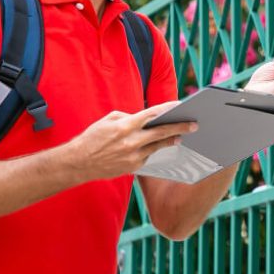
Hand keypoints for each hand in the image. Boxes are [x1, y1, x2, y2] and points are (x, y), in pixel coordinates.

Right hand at [63, 102, 196, 181]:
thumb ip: (128, 117)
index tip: (180, 106)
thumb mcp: (109, 120)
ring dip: (170, 141)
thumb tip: (144, 119)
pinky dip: (151, 151)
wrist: (79, 162)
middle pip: (161, 132)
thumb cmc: (93, 138)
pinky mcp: (133, 167)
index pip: (152, 114)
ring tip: (180, 136)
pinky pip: (147, 157)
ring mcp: (133, 156)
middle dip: (180, 128)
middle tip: (194, 125)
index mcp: (125, 125)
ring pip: (157, 146)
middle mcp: (131, 141)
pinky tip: (158, 147)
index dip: (168, 110)